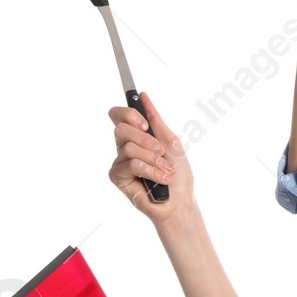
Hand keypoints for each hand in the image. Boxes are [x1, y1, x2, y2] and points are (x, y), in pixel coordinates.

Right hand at [109, 91, 191, 224]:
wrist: (180, 201)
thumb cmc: (177, 174)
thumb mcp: (170, 142)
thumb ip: (155, 119)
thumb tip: (143, 96)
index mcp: (136, 136)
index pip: (118, 115)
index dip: (128, 114)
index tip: (145, 124)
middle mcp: (124, 147)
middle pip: (121, 128)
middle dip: (145, 139)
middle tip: (160, 150)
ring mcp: (119, 161)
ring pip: (128, 147)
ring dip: (154, 159)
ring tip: (166, 170)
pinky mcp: (117, 177)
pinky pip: (130, 164)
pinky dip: (150, 170)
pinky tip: (160, 180)